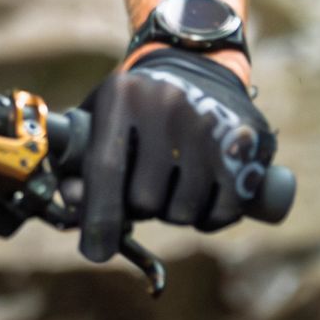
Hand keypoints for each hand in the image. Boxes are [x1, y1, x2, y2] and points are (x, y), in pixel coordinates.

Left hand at [66, 48, 276, 264]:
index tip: (95, 252)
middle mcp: (167, 106)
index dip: (99, 217)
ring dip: (173, 214)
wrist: (196, 67)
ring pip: (183, 211)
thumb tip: (74, 205)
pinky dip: (208, 218)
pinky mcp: (245, 144)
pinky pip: (222, 210)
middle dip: (140, 209)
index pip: (107, 168)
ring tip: (171, 188)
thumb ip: (78, 162)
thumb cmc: (135, 105)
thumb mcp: (100, 118)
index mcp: (123, 96)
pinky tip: (201, 199)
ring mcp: (209, 124)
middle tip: (143, 193)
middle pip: (145, 199)